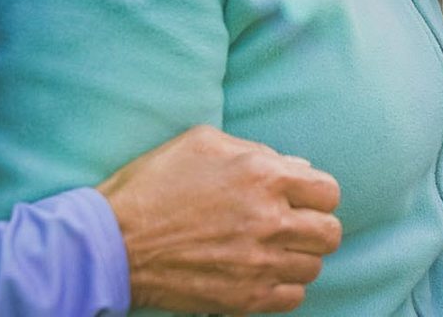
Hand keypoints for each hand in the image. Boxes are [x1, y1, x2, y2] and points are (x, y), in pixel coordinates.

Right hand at [97, 125, 341, 312]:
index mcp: (264, 176)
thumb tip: (297, 169)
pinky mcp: (243, 298)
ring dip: (299, 258)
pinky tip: (262, 274)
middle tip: (292, 227)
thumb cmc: (153, 184)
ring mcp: (258, 263)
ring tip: (273, 251)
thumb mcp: (203, 143)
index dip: (316, 195)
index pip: (328, 192)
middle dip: (315, 227)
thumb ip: (256, 150)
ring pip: (314, 267)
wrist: (113, 243)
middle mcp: (269, 220)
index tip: (300, 200)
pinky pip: (294, 298)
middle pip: (329, 233)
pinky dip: (284, 287)